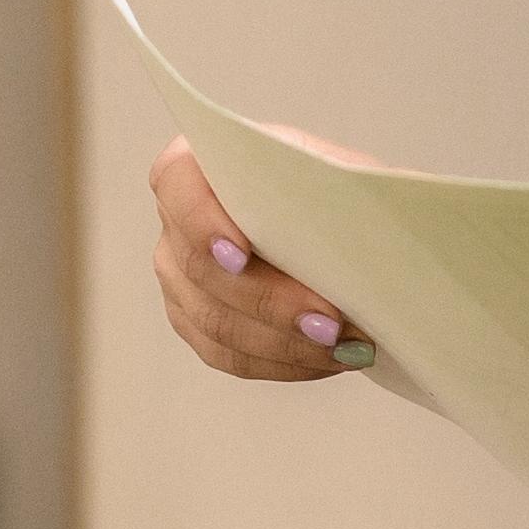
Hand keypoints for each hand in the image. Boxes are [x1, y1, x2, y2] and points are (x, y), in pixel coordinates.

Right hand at [146, 135, 373, 381]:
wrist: (341, 231)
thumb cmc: (333, 193)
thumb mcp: (340, 172)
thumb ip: (333, 186)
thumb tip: (353, 225)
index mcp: (199, 165)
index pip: (175, 184)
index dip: (201, 221)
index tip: (243, 255)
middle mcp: (177, 222)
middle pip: (200, 268)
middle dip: (270, 301)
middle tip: (330, 321)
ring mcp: (180, 278)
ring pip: (215, 321)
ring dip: (285, 341)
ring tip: (343, 344)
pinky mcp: (197, 323)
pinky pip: (229, 355)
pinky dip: (282, 362)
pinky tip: (326, 358)